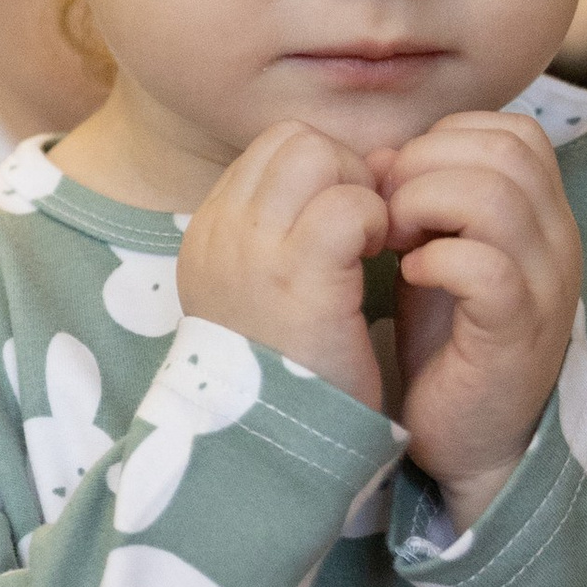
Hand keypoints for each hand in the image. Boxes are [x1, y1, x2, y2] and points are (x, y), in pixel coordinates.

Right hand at [176, 123, 388, 405]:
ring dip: (359, 191)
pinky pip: (350, 204)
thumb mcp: (264, 297)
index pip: (270, 153)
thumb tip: (354, 172)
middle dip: (343, 171)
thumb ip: (288, 236)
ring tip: (369, 245)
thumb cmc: (285, 375)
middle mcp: (221, 233)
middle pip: (293, 141)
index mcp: (209, 237)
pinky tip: (377, 262)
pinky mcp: (299, 273)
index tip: (343, 226)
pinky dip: (375, 221)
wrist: (269, 445)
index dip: (321, 175)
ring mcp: (253, 249)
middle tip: (363, 231)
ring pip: (317, 154)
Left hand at [376, 112, 581, 529]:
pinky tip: (410, 278)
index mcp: (542, 215)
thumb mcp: (437, 253)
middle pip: (506, 151)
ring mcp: (544, 288)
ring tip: (393, 241)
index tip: (398, 182)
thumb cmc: (447, 342)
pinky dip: (436, 260)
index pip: (513, 133)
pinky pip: (487, 267)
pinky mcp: (517, 334)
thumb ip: (423, 198)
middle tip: (386, 210)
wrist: (468, 440)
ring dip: (425, 205)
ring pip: (497, 198)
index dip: (444, 140)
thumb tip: (384, 154)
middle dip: (427, 164)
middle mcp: (557, 243)